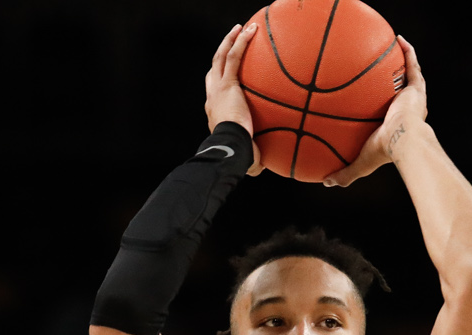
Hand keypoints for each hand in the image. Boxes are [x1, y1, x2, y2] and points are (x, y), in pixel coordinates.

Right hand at [203, 22, 264, 174]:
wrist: (232, 149)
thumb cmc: (238, 157)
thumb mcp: (246, 158)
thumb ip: (251, 158)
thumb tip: (259, 168)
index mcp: (215, 113)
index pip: (214, 92)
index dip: (219, 81)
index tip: (228, 76)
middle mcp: (212, 98)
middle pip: (213, 70)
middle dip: (221, 54)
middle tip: (231, 43)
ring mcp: (218, 89)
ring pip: (220, 57)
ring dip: (229, 41)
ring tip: (240, 28)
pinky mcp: (227, 84)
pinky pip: (233, 57)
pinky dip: (240, 41)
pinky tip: (250, 29)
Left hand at [324, 37, 426, 187]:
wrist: (403, 140)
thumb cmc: (383, 152)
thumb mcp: (359, 163)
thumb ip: (344, 173)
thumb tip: (326, 182)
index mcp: (396, 126)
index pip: (388, 113)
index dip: (381, 106)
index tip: (370, 100)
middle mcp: (406, 110)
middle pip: (398, 92)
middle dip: (392, 82)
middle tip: (381, 73)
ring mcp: (413, 98)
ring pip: (409, 76)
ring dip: (402, 62)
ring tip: (394, 48)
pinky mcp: (417, 88)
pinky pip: (413, 64)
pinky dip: (408, 52)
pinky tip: (399, 39)